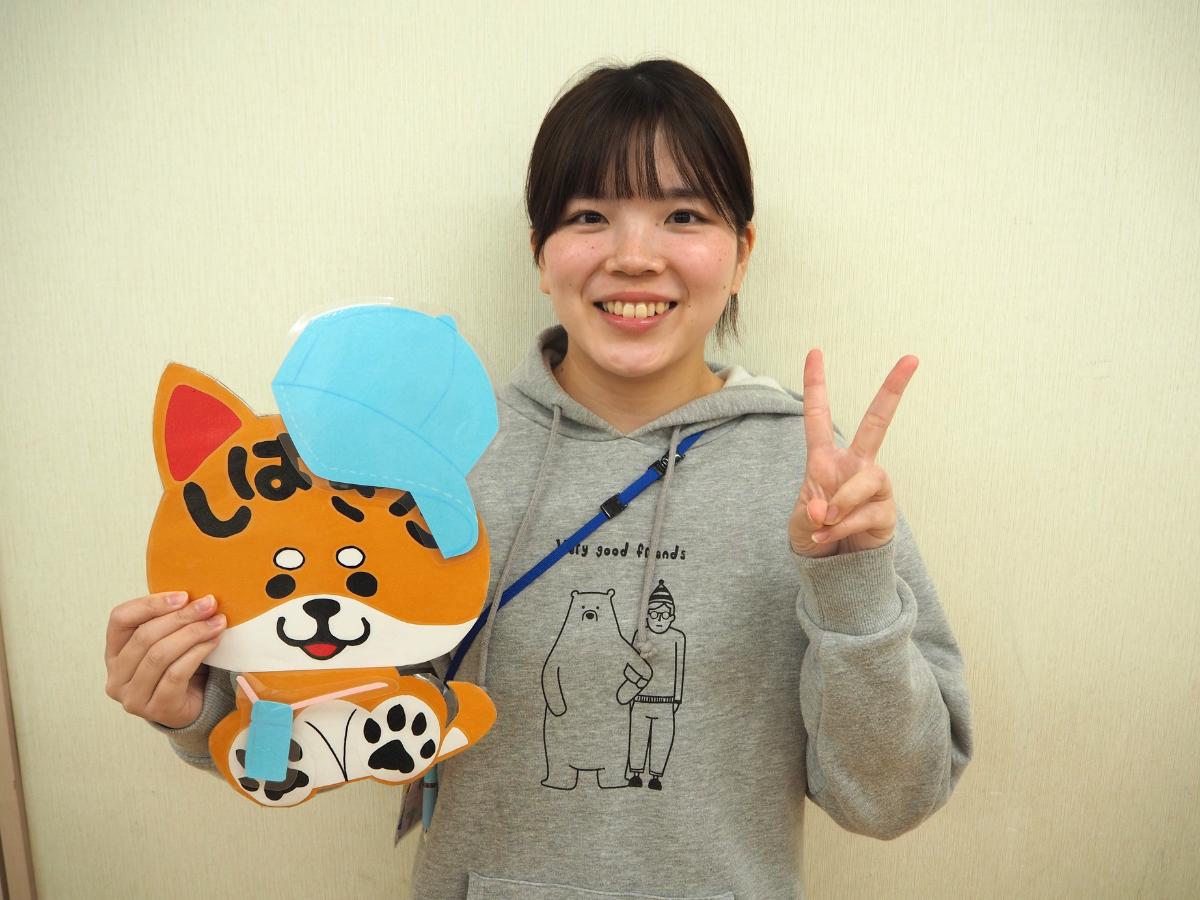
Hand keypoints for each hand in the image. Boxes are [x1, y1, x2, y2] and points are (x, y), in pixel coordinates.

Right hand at [104, 591, 225, 728]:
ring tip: (217, 622)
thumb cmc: (179, 667)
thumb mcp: (168, 641)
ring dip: (193, 633)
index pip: (120, 619)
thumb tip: (198, 597)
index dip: (150, 604)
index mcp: (113, 653)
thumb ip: (171, 621)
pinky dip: (197, 653)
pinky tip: (213, 642)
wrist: (191, 708)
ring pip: (160, 655)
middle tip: (209, 604)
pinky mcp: (156, 709)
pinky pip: (176, 674)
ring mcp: (133, 697)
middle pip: (144, 637)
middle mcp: (116, 676)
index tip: (183, 595)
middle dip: (181, 617)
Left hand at [789, 349, 917, 557]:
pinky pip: (866, 514)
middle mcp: (855, 464)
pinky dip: (842, 527)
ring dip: (842, 503)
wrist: (834, 566)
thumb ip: (809, 511)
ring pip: (866, 480)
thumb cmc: (816, 532)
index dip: (816, 385)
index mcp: (827, 458)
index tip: (815, 351)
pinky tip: (829, 537)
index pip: (819, 416)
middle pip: (877, 422)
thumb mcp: (801, 521)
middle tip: (911, 359)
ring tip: (824, 522)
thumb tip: (825, 508)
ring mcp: (873, 486)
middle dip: (893, 389)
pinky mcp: (885, 511)